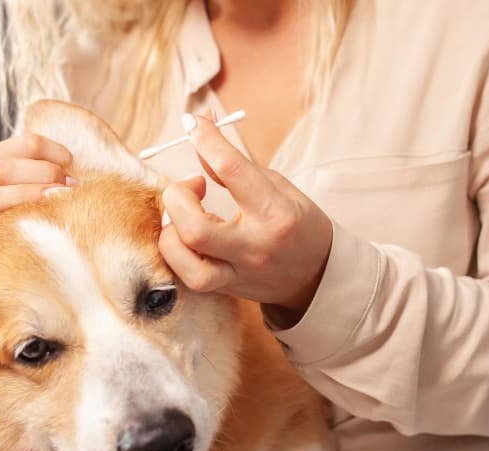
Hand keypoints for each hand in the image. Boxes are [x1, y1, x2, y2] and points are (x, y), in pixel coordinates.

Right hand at [0, 134, 73, 288]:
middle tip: (71, 187)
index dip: (50, 150)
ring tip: (55, 202)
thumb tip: (69, 175)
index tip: (71, 161)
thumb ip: (16, 177)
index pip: (19, 146)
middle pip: (3, 169)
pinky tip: (12, 229)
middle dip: (41, 174)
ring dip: (23, 197)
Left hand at [159, 114, 333, 324]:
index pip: (232, 171)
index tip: (192, 123)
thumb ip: (235, 168)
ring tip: (184, 215)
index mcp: (276, 213)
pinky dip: (174, 251)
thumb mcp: (277, 188)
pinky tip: (182, 236)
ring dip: (171, 231)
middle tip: (191, 186)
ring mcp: (238, 273)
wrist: (317, 276)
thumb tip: (200, 134)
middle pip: (195, 228)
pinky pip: (184, 275)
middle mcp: (254, 246)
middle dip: (178, 198)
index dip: (207, 140)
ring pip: (184, 261)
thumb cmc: (298, 224)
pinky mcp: (224, 289)